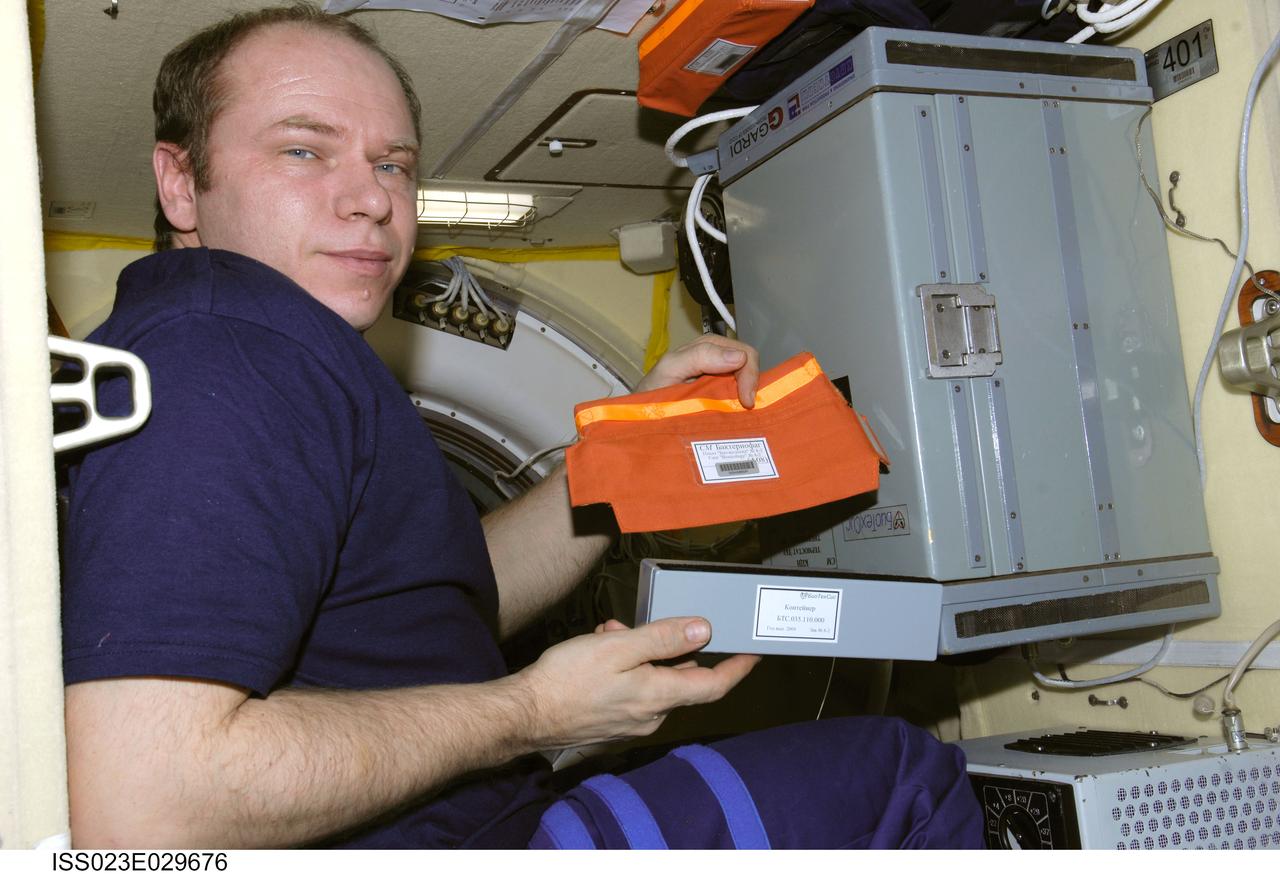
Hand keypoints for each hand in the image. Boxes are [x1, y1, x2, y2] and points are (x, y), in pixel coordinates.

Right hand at [515, 617, 758, 747]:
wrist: (525, 714)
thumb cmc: (566, 681)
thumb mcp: (617, 648)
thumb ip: (663, 638)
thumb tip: (702, 631)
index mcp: (659, 695)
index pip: (714, 684)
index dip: (737, 668)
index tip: (754, 654)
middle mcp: (651, 715)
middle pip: (680, 678)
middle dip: (669, 647)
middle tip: (645, 623)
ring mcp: (631, 722)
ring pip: (652, 680)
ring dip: (639, 653)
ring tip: (610, 633)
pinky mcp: (612, 722)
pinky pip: (632, 690)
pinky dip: (625, 667)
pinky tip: (600, 650)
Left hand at [636, 335, 759, 407]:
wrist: (639, 418)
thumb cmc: (650, 393)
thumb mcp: (670, 369)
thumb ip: (699, 357)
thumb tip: (739, 356)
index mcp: (706, 349)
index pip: (742, 352)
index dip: (748, 374)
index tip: (745, 401)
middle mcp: (716, 361)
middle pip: (748, 364)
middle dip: (752, 383)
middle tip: (746, 408)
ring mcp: (719, 379)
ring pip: (747, 381)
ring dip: (749, 394)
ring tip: (744, 413)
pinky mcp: (719, 398)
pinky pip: (740, 396)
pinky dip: (743, 405)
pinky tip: (740, 416)